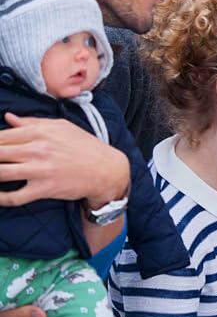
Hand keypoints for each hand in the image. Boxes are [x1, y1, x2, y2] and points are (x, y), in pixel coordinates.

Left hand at [0, 112, 128, 208]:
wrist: (106, 169)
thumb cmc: (85, 146)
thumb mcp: (62, 127)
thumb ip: (32, 122)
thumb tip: (8, 118)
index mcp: (39, 132)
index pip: (0, 136)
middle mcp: (37, 149)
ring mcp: (40, 170)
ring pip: (0, 173)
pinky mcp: (44, 189)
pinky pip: (14, 197)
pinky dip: (0, 198)